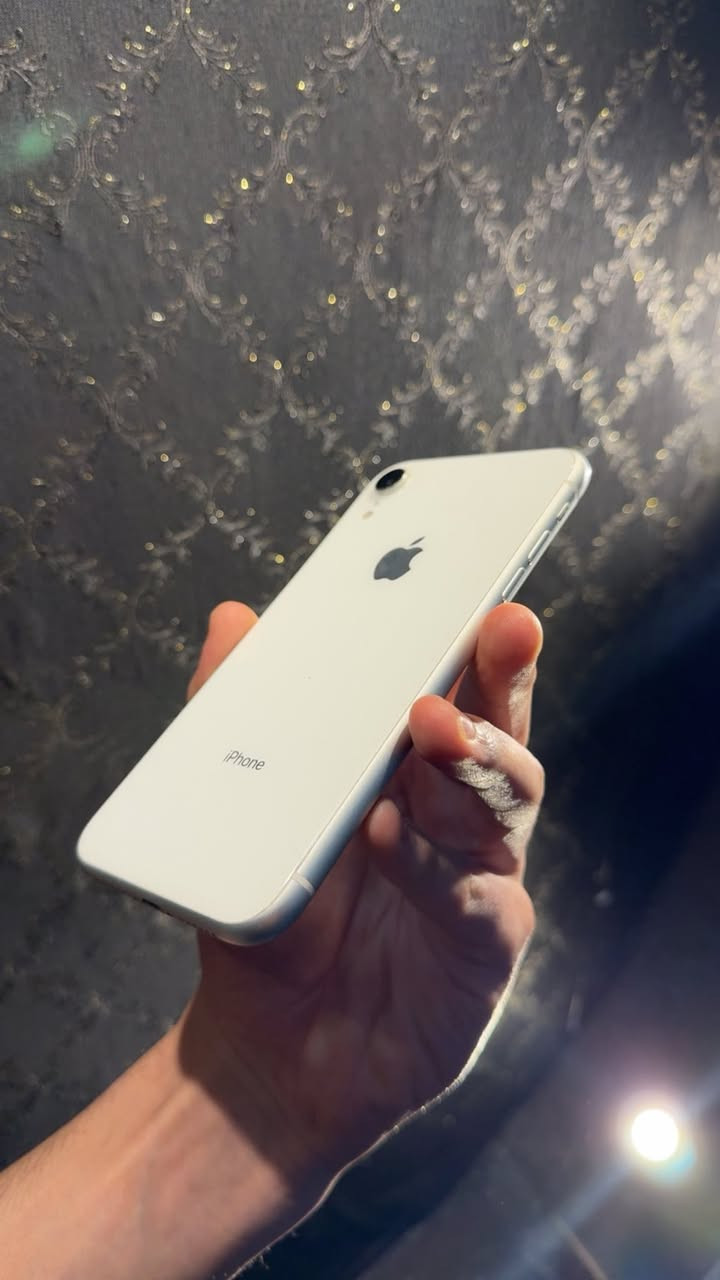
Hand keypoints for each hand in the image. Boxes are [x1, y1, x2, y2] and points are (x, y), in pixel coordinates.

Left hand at [180, 600, 541, 1180]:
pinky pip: (473, 897)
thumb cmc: (274, 916)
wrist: (270, 1042)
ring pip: (502, 807)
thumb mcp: (242, 809)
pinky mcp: (483, 949)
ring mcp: (479, 880)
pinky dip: (430, 862)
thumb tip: (233, 618)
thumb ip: (236, 714)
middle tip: (495, 634)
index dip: (485, 645)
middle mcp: (460, 818)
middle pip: (504, 736)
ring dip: (467, 762)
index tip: (492, 599)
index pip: (464, 694)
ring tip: (423, 730)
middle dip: (503, 681)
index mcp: (414, 773)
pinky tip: (387, 835)